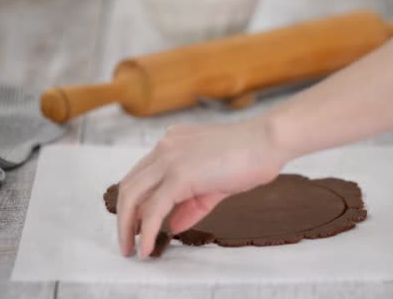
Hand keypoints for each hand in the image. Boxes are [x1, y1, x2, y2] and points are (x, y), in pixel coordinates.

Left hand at [116, 117, 289, 257]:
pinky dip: (145, 231)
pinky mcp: (179, 175)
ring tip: (130, 249)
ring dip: (127, 226)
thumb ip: (190, 203)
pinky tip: (147, 247)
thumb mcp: (215, 184)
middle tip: (126, 241)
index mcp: (173, 143)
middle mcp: (165, 147)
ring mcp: (170, 159)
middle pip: (129, 185)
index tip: (135, 224)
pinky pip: (154, 209)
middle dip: (123, 217)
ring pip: (132, 196)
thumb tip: (171, 225)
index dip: (134, 202)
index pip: (141, 175)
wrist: (269, 141)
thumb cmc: (250, 157)